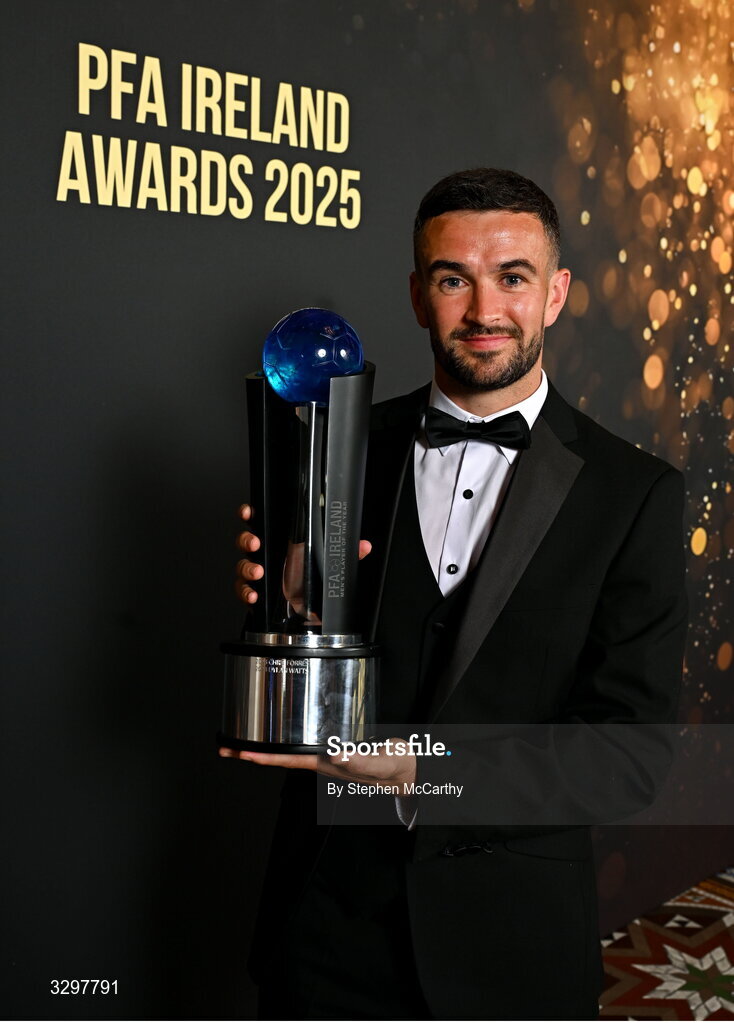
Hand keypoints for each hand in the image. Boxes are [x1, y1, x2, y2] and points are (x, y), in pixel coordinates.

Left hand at [219, 740, 416, 794]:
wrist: (411, 771)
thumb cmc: (396, 768)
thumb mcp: (380, 761)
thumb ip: (359, 759)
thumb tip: (335, 755)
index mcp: (327, 764)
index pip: (286, 760)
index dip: (261, 757)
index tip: (238, 753)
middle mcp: (322, 761)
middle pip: (280, 758)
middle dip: (253, 753)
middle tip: (226, 747)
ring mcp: (327, 755)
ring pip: (290, 752)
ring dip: (267, 748)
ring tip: (245, 740)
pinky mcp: (336, 747)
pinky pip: (304, 743)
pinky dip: (287, 738)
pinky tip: (283, 732)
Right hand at [235, 503, 372, 605]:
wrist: (305, 611)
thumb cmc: (311, 580)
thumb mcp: (329, 563)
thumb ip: (345, 553)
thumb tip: (363, 546)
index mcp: (281, 543)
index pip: (262, 523)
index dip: (251, 515)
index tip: (250, 512)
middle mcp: (267, 556)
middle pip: (247, 541)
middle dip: (247, 540)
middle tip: (256, 543)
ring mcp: (259, 574)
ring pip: (242, 566)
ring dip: (247, 568)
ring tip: (258, 572)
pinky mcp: (256, 592)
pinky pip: (243, 590)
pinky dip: (246, 592)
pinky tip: (254, 594)